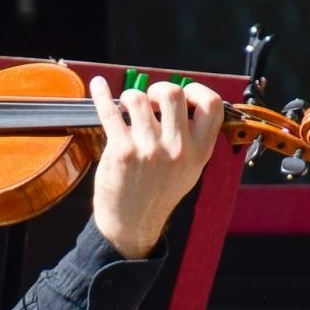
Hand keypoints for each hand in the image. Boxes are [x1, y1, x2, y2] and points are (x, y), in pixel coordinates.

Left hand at [88, 75, 222, 258]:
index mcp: (199, 152)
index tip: (184, 93)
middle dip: (158, 89)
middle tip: (151, 102)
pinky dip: (101, 94)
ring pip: (138, 98)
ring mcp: (148, 149)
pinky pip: (110, 111)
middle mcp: (177, 149)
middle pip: (173, 92)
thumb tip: (186, 100)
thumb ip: (193, 138)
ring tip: (128, 111)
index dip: (197, 90)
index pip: (211, 104)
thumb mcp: (190, 170)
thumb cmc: (159, 193)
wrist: (132, 224)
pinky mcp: (121, 151)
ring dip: (130, 98)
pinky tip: (98, 86)